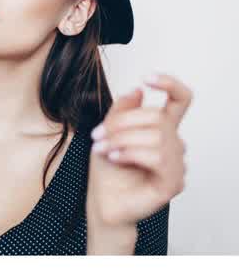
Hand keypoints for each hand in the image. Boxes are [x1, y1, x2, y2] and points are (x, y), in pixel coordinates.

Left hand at [86, 72, 192, 228]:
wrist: (102, 201)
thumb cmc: (108, 169)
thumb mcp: (108, 132)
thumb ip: (122, 111)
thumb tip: (137, 90)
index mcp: (160, 129)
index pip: (180, 100)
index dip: (170, 84)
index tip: (147, 77)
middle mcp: (173, 145)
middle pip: (158, 117)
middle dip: (122, 124)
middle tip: (98, 135)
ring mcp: (176, 164)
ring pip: (156, 137)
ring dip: (122, 140)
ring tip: (103, 149)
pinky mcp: (173, 183)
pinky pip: (157, 158)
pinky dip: (131, 154)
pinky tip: (115, 158)